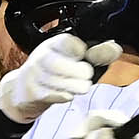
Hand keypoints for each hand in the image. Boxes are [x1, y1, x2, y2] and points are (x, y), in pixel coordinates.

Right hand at [0, 35, 120, 122]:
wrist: (23, 91)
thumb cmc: (54, 74)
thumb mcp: (75, 60)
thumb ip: (96, 55)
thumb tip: (115, 49)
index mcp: (53, 44)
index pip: (66, 42)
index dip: (79, 49)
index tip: (85, 55)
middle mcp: (41, 57)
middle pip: (57, 63)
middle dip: (75, 70)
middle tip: (87, 75)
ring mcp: (35, 75)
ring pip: (54, 80)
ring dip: (72, 85)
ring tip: (82, 87)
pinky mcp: (33, 92)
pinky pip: (49, 94)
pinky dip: (62, 95)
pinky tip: (68, 95)